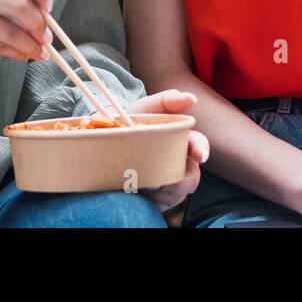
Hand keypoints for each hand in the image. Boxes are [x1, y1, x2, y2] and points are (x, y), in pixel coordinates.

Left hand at [127, 89, 209, 211]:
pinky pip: (164, 204)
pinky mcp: (160, 201)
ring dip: (164, 188)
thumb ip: (166, 100)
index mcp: (177, 141)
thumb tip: (191, 98)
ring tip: (143, 182)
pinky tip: (140, 192)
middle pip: (192, 176)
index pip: (197, 144)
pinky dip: (153, 199)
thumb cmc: (126, 125)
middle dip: (185, 180)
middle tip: (173, 182)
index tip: (199, 156)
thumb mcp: (143, 109)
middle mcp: (178, 163)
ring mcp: (170, 183)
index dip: (200, 148)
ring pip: (180, 191)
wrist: (101, 149)